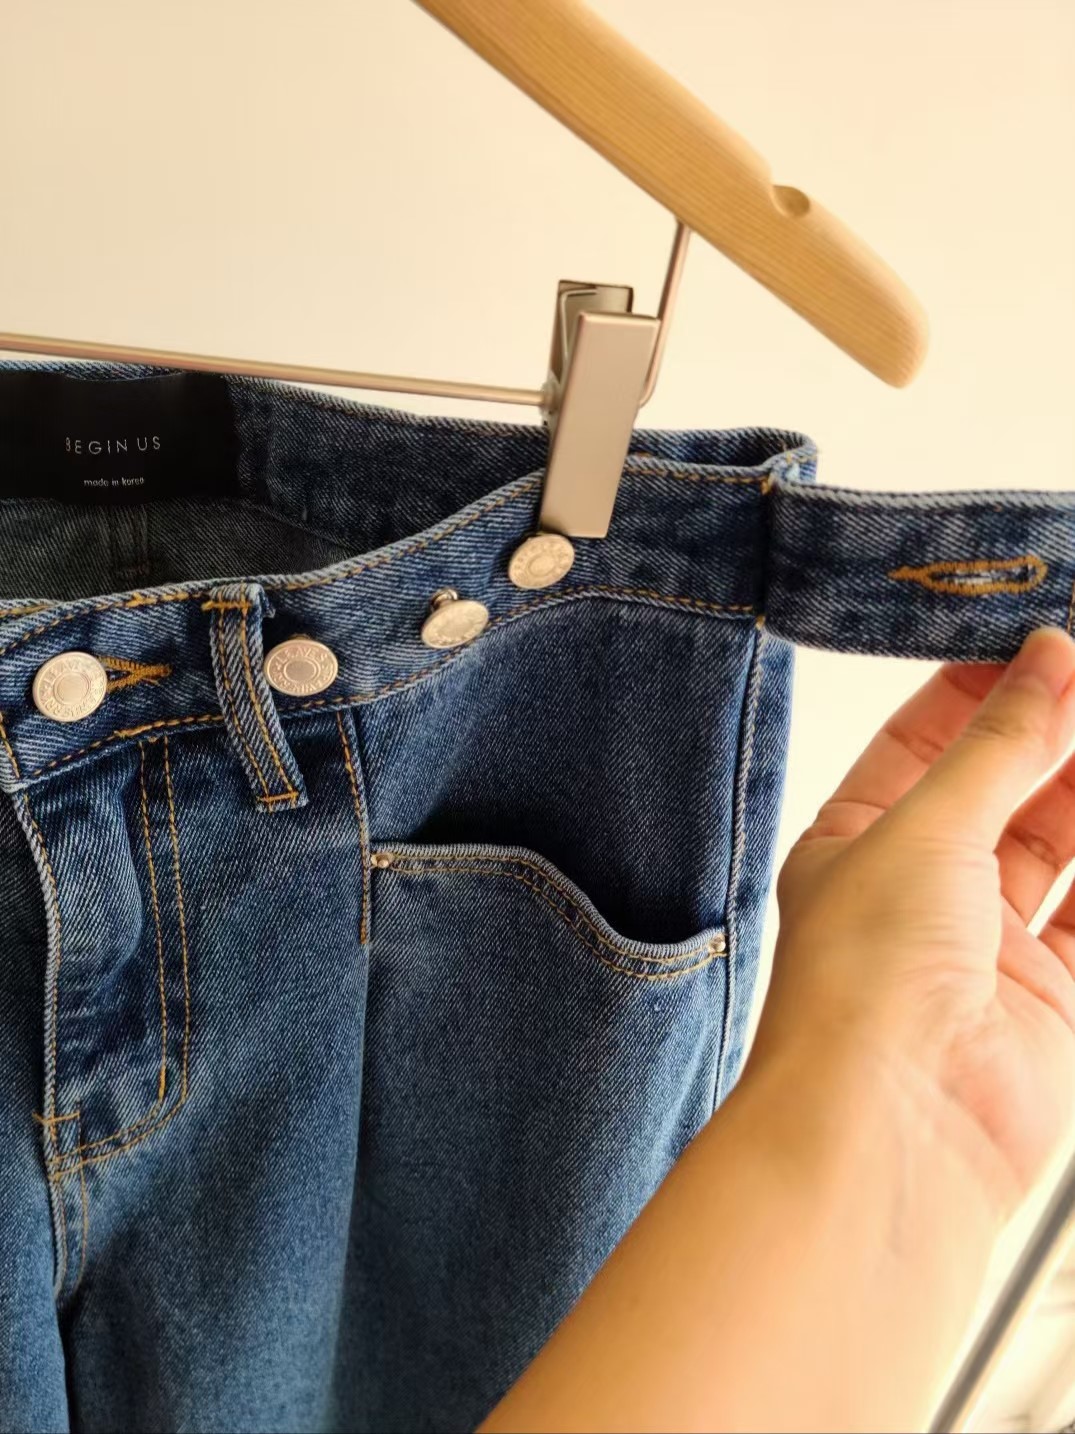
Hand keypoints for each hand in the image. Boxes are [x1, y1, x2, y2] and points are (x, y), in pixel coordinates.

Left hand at [750, 626, 1074, 1224]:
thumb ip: (995, 749)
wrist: (890, 1132)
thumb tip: (1046, 660)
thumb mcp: (922, 831)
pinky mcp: (1049, 998)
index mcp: (855, 841)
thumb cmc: (860, 981)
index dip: (984, 686)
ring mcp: (986, 945)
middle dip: (1054, 729)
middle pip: (1003, 786)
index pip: (925, 739)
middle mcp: (919, 889)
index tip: (1047, 636)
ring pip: (1060, 842)